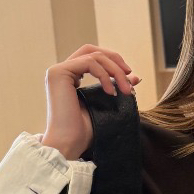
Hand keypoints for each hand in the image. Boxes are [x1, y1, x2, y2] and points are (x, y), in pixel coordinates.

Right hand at [43, 45, 140, 159]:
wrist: (69, 143)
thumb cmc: (85, 130)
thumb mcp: (107, 103)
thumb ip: (117, 86)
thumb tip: (135, 75)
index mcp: (69, 78)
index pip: (92, 57)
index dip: (113, 61)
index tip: (129, 76)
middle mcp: (61, 72)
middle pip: (91, 50)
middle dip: (114, 59)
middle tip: (129, 74)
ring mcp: (58, 71)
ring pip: (93, 55)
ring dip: (115, 70)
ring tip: (125, 90)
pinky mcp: (58, 73)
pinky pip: (89, 62)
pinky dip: (105, 74)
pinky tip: (111, 92)